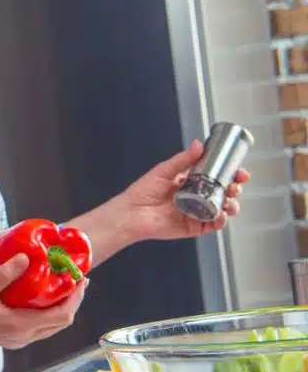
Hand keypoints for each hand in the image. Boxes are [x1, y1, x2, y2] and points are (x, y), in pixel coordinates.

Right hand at [0, 254, 87, 349]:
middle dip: (73, 301)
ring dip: (62, 308)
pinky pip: (41, 328)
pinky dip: (48, 313)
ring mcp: (19, 339)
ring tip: (63, 288)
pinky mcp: (13, 337)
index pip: (61, 315)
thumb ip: (6, 273)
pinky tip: (41, 298)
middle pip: (61, 323)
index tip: (81, 280)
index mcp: (21, 324)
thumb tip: (26, 257)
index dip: (75, 298)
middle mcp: (24, 335)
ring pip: (52, 327)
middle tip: (76, 281)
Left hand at [120, 140, 248, 240]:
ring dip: (231, 205)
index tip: (240, 172)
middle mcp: (196, 197)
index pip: (216, 177)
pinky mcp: (194, 227)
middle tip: (235, 185)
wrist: (131, 213)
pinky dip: (220, 221)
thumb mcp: (164, 171)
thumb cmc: (143, 191)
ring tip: (230, 200)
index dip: (230, 175)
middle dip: (234, 189)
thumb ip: (183, 160)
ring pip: (222, 209)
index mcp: (190, 182)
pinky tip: (222, 214)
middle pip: (223, 193)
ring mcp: (197, 213)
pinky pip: (212, 225)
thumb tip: (199, 144)